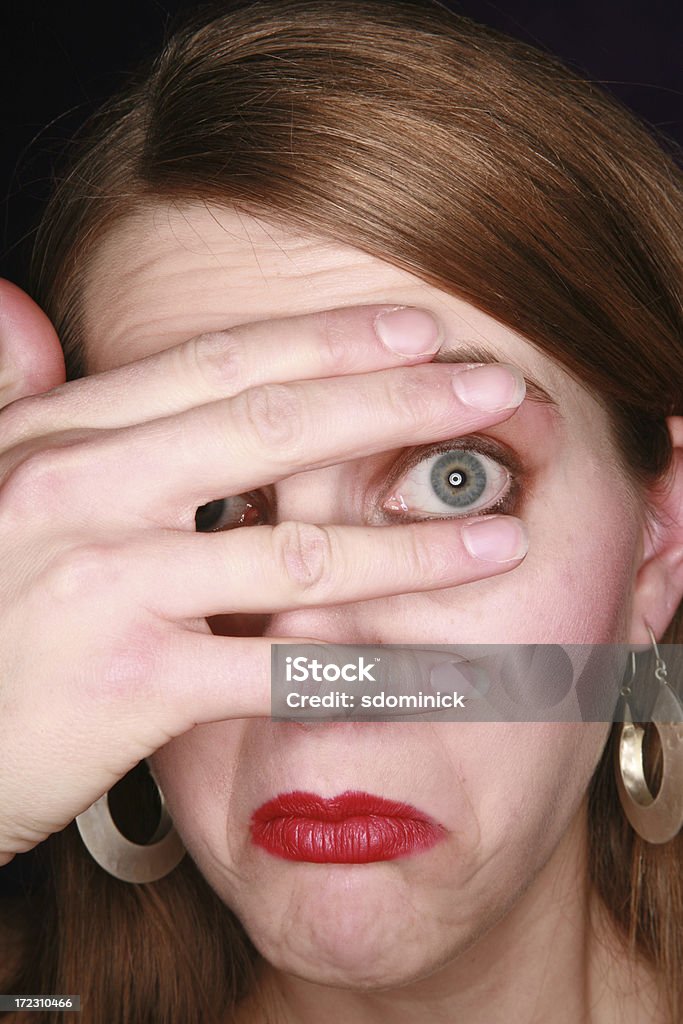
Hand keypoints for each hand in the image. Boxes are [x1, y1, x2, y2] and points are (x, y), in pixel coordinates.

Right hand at [0, 282, 526, 862]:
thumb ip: (14, 397)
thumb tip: (20, 311)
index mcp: (63, 436)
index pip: (221, 365)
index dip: (330, 341)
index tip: (417, 329)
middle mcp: (87, 492)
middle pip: (278, 428)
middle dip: (402, 402)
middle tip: (495, 391)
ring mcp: (110, 584)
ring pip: (297, 550)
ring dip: (417, 542)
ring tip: (503, 536)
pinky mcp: (132, 681)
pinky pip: (279, 667)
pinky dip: (369, 671)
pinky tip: (437, 671)